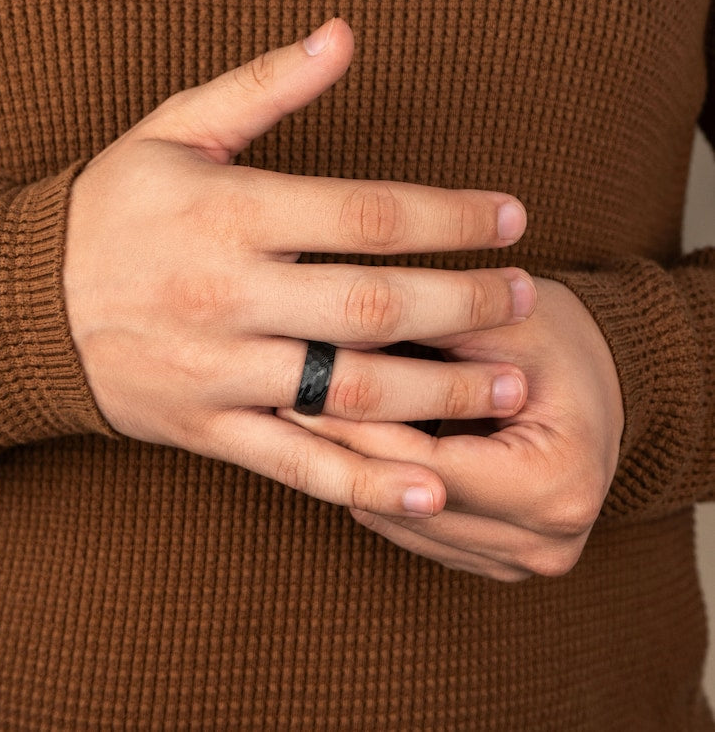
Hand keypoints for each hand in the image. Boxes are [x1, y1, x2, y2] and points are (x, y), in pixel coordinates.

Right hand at [63, 18, 536, 517]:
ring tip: (510, 385)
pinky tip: (430, 491)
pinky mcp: (209, 430)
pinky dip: (366, 483)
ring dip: (440, 393)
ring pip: (347, 391)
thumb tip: (343, 36)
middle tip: (526, 300)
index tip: (510, 218)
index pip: (365, 214)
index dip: (449, 216)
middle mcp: (228, 297)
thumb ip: (262, 86)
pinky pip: (297, 465)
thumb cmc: (114, 211)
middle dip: (464, 305)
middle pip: (373, 305)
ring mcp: (219, 372)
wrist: (31, 305)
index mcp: (229, 214)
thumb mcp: (175, 132)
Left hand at [280, 279, 623, 579]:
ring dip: (350, 475)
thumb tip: (333, 335)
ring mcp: (523, 560)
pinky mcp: (497, 560)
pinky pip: (413, 534)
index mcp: (558, 484)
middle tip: (283, 400)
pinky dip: (376, 492)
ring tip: (302, 420)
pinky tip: (343, 451)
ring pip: (402, 525)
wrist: (599, 382)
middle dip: (343, 451)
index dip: (359, 427)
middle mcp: (548, 540)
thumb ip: (429, 330)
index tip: (297, 390)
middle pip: (412, 501)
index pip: (429, 464)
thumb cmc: (556, 343)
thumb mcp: (504, 322)